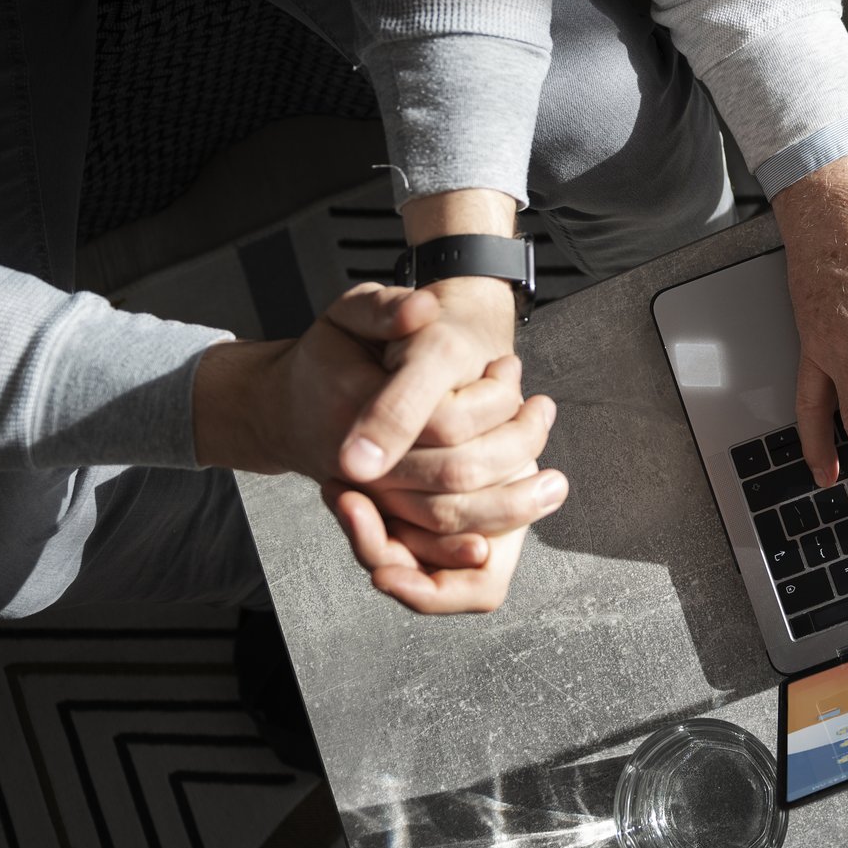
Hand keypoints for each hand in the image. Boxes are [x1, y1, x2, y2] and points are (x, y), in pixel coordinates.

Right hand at [193, 281, 559, 612]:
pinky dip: (478, 532)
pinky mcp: (387, 516)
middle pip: (452, 476)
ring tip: (554, 481)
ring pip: (447, 516)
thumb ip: (384, 308)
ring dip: (510, 504)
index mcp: (354, 405)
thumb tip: (424, 309)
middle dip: (515, 452)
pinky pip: (432, 538)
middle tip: (549, 416)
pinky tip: (520, 514)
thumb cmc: (332, 354)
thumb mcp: (348, 313)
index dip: (487, 400)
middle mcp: (362, 462)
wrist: (294, 407)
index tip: (514, 370)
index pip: (437, 417)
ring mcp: (375, 495)